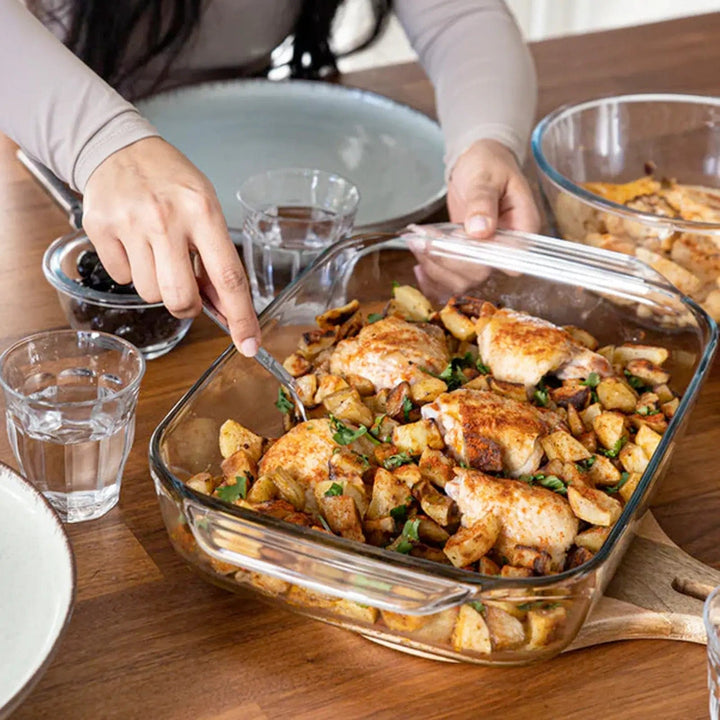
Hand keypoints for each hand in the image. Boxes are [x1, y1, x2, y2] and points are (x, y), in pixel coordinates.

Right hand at [82, 137, 259, 355]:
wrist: (119, 147)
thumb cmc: (171, 183)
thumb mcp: (206, 210)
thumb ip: (216, 259)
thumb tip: (226, 310)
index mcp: (203, 212)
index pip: (229, 278)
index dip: (241, 318)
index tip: (249, 346)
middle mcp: (166, 219)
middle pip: (181, 299)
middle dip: (187, 307)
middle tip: (186, 289)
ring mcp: (130, 224)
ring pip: (150, 294)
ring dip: (158, 284)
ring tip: (156, 252)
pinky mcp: (100, 230)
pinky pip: (121, 278)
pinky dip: (131, 270)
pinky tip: (133, 243)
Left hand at [410, 139, 539, 296]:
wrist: (478, 162)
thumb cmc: (489, 164)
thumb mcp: (486, 176)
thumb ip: (483, 203)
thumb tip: (481, 231)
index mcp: (523, 227)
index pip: (511, 259)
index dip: (482, 258)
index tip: (454, 241)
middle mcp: (506, 248)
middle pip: (481, 272)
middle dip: (449, 260)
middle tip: (424, 241)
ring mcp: (486, 255)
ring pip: (465, 280)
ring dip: (437, 269)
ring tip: (417, 245)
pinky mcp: (468, 257)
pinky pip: (453, 277)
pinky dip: (434, 277)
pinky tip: (419, 267)